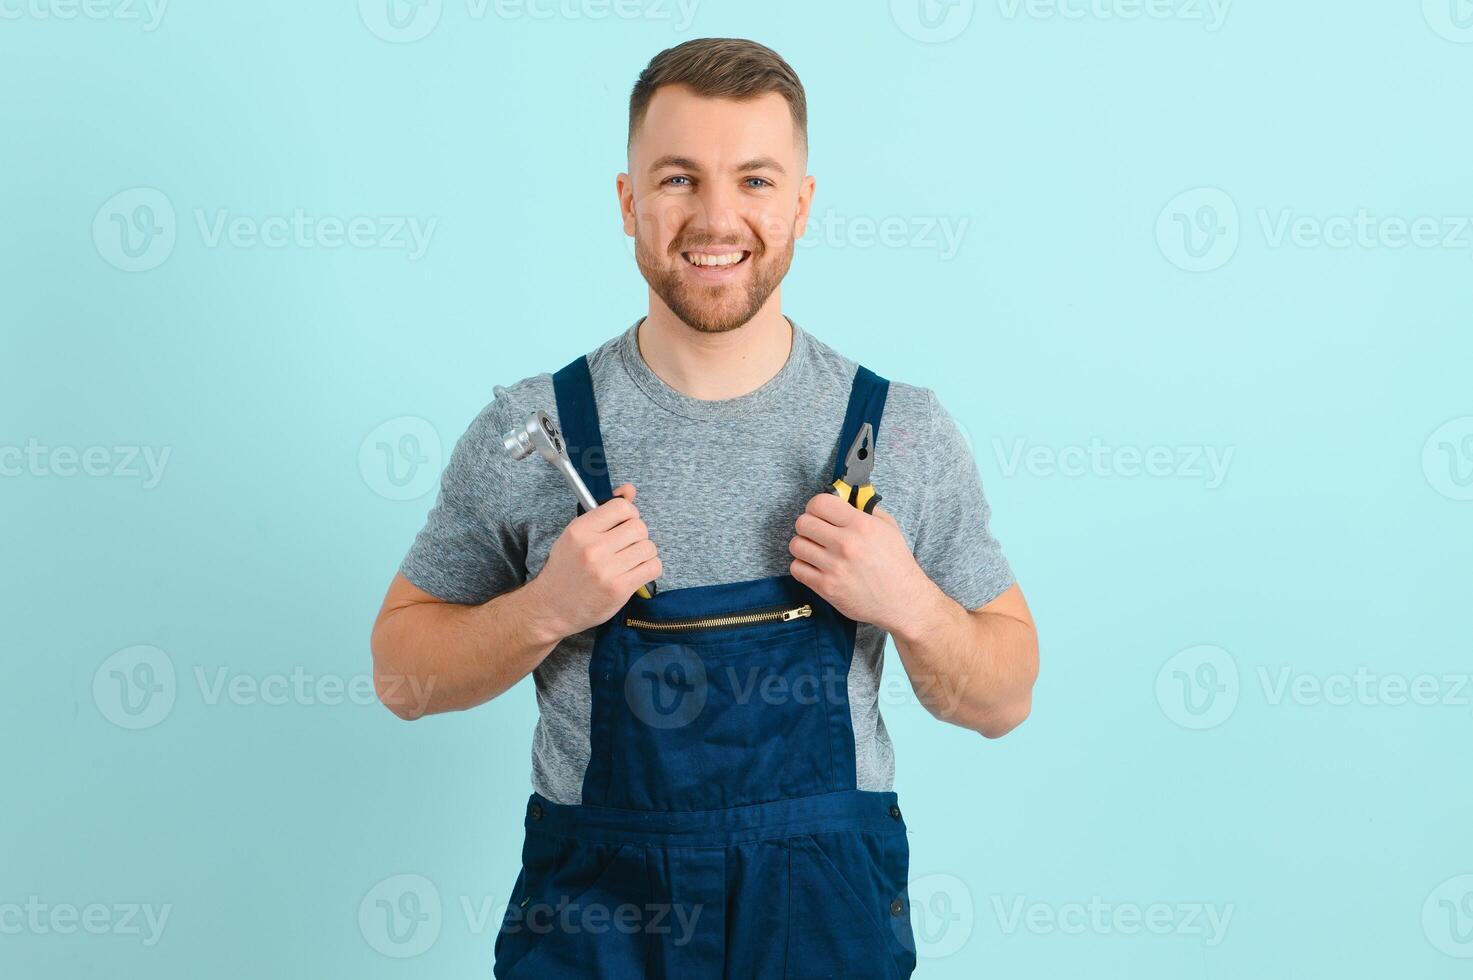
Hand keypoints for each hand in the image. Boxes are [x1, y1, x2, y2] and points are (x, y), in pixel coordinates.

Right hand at [532, 483, 661, 637]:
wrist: (552, 607)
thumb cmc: (566, 568)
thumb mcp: (577, 535)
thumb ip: (604, 511)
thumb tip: (629, 489)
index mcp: (580, 530)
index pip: (622, 507)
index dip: (629, 514)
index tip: (624, 524)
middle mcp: (593, 548)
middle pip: (639, 527)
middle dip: (638, 535)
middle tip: (627, 545)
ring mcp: (607, 570)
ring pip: (649, 547)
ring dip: (644, 553)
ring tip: (630, 560)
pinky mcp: (619, 589)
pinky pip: (653, 567)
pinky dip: (649, 568)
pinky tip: (636, 572)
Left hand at [788, 491, 935, 632]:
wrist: (903, 601)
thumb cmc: (896, 563)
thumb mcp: (888, 528)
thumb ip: (865, 509)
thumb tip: (843, 498)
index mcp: (861, 525)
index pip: (819, 503)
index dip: (815, 506)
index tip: (820, 514)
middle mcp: (846, 544)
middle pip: (803, 523)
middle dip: (807, 525)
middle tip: (816, 533)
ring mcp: (834, 567)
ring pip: (796, 545)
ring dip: (804, 546)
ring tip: (816, 550)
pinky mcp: (826, 587)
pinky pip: (797, 569)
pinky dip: (803, 567)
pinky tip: (816, 567)